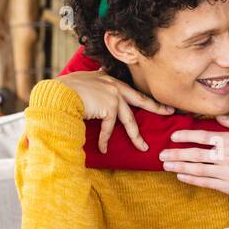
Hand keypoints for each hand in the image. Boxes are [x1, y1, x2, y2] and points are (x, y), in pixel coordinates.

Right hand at [55, 71, 171, 152]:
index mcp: (108, 79)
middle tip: (170, 111)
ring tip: (143, 147)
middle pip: (140, 100)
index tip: (151, 100)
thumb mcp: (81, 80)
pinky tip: (104, 149)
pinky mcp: (109, 108)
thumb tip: (91, 84)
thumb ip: (91, 83)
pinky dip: (105, 140)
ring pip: (129, 120)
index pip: (128, 89)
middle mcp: (113, 86)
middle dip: (156, 107)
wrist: (58, 93)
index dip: (140, 96)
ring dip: (136, 136)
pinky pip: (109, 128)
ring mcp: (113, 96)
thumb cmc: (64, 89)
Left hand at [161, 116, 228, 197]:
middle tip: (162, 154)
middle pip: (196, 154)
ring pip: (198, 170)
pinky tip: (181, 176)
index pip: (203, 137)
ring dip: (179, 167)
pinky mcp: (228, 186)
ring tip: (166, 165)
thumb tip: (219, 117)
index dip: (186, 136)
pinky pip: (205, 182)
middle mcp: (227, 157)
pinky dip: (191, 179)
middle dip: (176, 154)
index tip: (174, 136)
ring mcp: (226, 173)